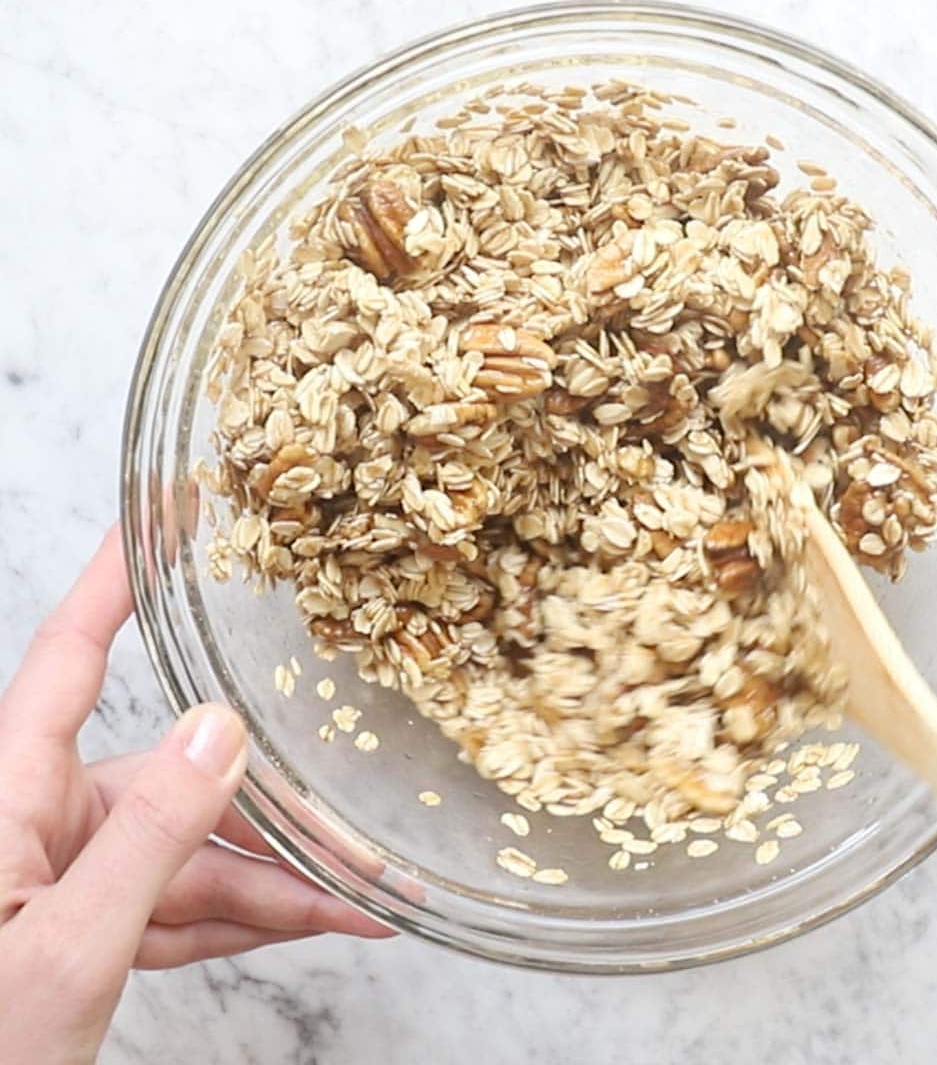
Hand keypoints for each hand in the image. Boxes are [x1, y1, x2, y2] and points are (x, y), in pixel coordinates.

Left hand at [0, 526, 391, 1063]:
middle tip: (359, 826)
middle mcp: (37, 823)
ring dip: (280, 879)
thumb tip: (221, 730)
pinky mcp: (86, 930)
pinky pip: (182, 905)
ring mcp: (64, 879)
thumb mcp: (61, 955)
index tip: (172, 511)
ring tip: (370, 894)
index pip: (71, 654)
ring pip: (192, 852)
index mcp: (8, 797)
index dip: (120, 575)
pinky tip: (324, 921)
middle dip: (273, 812)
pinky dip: (249, 917)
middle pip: (172, 780)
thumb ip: (149, 837)